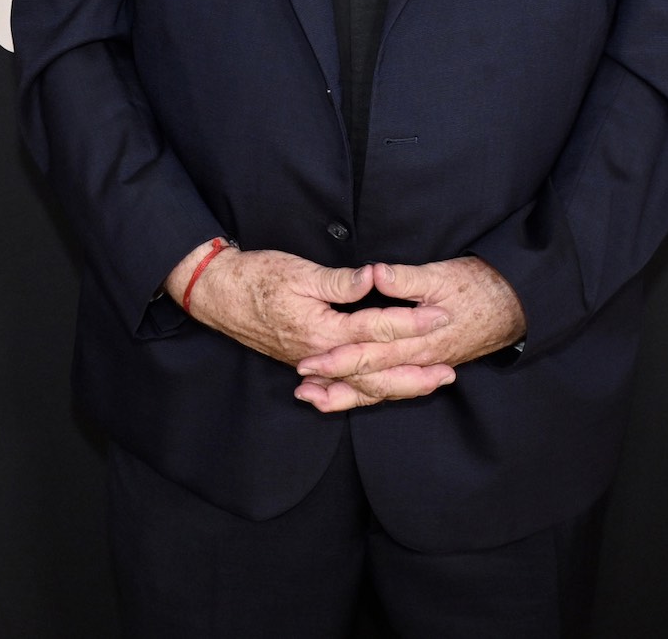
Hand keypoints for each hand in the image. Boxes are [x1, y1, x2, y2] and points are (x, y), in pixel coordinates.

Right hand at [164, 245, 451, 390]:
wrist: (217, 293)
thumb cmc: (257, 276)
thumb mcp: (298, 271)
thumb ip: (339, 281)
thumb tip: (374, 278)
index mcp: (322, 331)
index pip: (376, 328)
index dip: (411, 321)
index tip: (441, 315)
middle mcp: (319, 355)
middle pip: (375, 372)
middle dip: (415, 373)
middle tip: (450, 373)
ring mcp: (311, 363)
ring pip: (360, 385)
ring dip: (396, 387)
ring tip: (427, 386)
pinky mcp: (304, 363)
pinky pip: (341, 387)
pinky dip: (363, 395)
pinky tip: (379, 396)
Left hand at [292, 257, 525, 413]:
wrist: (515, 304)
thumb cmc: (479, 286)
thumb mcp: (442, 275)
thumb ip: (406, 279)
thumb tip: (375, 274)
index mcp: (420, 339)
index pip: (370, 353)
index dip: (337, 358)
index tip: (308, 360)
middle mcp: (420, 359)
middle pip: (370, 377)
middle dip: (335, 381)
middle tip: (302, 384)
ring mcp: (426, 365)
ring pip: (382, 389)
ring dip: (349, 395)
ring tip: (317, 400)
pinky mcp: (429, 364)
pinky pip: (396, 387)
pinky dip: (372, 393)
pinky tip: (354, 392)